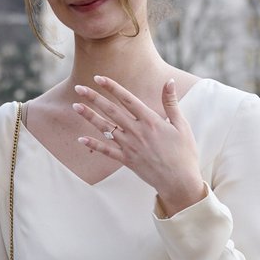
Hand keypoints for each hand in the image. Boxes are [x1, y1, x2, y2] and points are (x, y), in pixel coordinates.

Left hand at [74, 76, 206, 214]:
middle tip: (79, 88)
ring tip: (75, 106)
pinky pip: (107, 151)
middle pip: (111, 111)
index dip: (112, 87)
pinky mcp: (126, 160)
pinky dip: (93, 145)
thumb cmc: (184, 152)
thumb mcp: (181, 125)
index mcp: (150, 121)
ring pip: (105, 128)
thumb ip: (171, 103)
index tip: (98, 78)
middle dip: (94, 98)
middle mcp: (137, 131)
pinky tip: (80, 139)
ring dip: (89, 116)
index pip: (127, 99)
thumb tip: (170, 81)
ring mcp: (130, 146)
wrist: (179, 181)